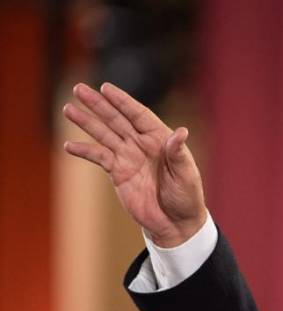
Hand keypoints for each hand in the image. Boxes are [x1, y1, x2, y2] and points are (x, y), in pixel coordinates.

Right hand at [63, 83, 206, 247]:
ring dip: (86, 122)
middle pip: (117, 119)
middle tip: (78, 89)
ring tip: (68, 109)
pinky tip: (69, 145)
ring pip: (104, 135)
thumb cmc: (186, 196)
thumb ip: (179, 154)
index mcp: (160, 139)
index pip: (139, 114)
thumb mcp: (187, 175)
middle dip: (98, 105)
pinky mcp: (118, 173)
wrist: (175, 222)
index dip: (123, 101)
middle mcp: (142, 144)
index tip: (106, 88)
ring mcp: (128, 157)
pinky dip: (85, 151)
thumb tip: (181, 131)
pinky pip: (99, 158)